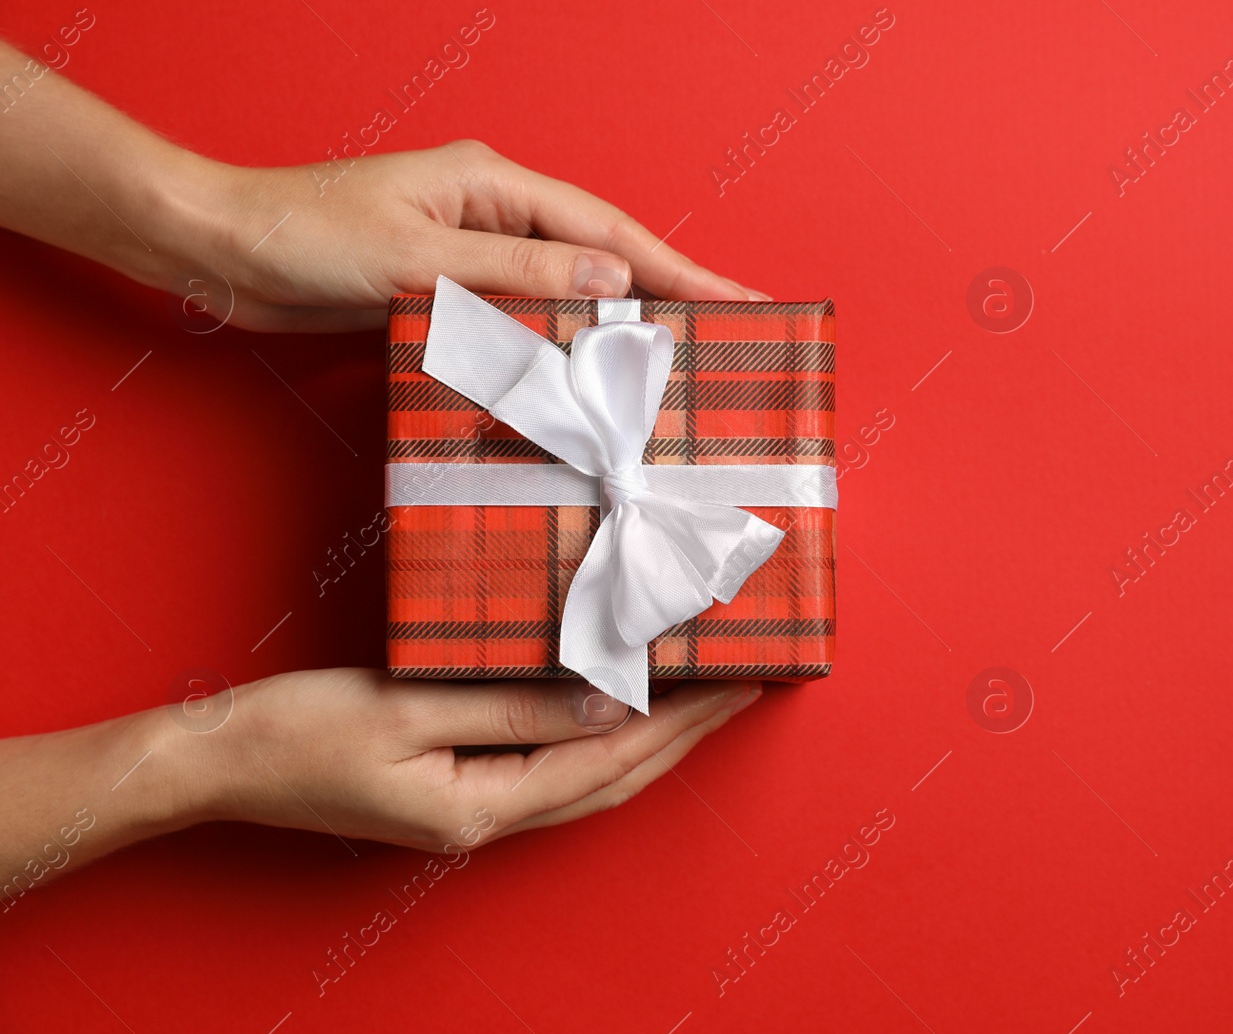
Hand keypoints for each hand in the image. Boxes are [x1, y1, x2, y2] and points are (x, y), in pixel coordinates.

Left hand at [0, 44, 765, 332]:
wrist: (223, 250)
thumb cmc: (306, 236)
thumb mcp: (420, 254)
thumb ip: (520, 271)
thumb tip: (616, 280)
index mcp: (496, 187)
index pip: (612, 232)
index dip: (681, 270)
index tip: (742, 300)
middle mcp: (493, 213)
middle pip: (604, 255)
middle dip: (669, 293)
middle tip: (733, 335)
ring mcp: (471, 249)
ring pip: (569, 288)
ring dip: (621, 322)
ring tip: (679, 361)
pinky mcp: (446, 286)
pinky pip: (526, 313)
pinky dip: (564, 340)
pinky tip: (588, 371)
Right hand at [0, 670, 760, 882]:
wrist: (216, 760)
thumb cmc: (298, 729)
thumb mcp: (409, 709)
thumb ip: (513, 708)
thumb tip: (610, 706)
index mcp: (482, 806)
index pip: (610, 762)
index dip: (680, 723)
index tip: (736, 682)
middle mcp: (487, 821)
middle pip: (612, 781)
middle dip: (685, 736)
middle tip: (745, 688)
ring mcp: (471, 812)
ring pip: (587, 782)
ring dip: (650, 742)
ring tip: (701, 700)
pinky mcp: (454, 790)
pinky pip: (550, 769)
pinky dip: (598, 741)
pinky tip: (613, 712)